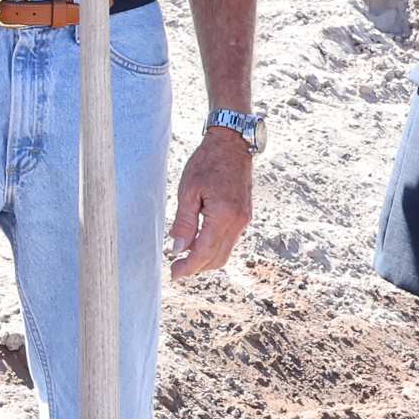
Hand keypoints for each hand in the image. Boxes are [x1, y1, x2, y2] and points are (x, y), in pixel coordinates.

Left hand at [165, 128, 253, 279]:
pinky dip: (214, 247)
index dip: (188, 267)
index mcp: (224, 216)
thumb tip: (177, 248)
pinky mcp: (245, 216)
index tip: (174, 274)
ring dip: (205, 259)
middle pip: (217, 258)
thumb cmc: (207, 162)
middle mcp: (238, 222)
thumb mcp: (188, 191)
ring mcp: (244, 220)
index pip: (204, 252)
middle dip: (196, 267)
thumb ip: (184, 222)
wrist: (232, 144)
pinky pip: (229, 240)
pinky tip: (198, 242)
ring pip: (225, 252)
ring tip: (184, 256)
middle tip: (176, 267)